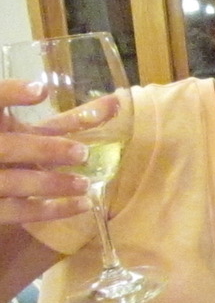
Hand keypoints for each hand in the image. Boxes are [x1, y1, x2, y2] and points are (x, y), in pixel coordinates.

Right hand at [0, 79, 91, 222]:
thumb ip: (71, 119)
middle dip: (44, 150)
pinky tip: (84, 204)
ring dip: (52, 183)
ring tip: (85, 184)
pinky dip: (53, 210)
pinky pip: (20, 212)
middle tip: (81, 153)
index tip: (41, 90)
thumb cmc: (20, 148)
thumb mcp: (36, 131)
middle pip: (10, 147)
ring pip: (15, 182)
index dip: (12, 94)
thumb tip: (117, 102)